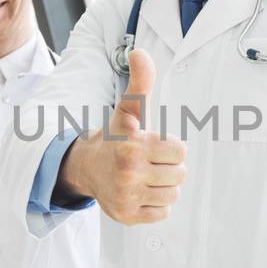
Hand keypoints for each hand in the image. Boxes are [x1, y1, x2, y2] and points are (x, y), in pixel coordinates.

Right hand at [58, 49, 186, 224]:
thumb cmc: (116, 137)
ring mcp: (127, 197)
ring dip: (163, 186)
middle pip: (180, 175)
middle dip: (169, 167)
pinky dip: (156, 205)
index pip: (180, 151)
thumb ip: (140, 82)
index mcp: (133, 146)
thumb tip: (139, 51)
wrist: (86, 167)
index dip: (170, 147)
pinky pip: (162, 213)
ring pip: (172, 195)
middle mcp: (129, 173)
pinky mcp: (127, 216)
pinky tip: (141, 193)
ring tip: (146, 176)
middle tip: (150, 162)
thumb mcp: (128, 109)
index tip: (153, 144)